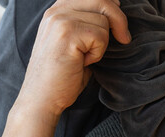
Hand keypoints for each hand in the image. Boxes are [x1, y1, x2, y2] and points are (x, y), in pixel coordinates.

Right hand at [20, 0, 130, 114]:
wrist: (42, 98)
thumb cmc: (64, 74)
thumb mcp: (77, 42)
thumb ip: (89, 22)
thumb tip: (116, 6)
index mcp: (57, 9)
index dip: (111, 7)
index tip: (118, 26)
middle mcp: (56, 10)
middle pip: (103, 0)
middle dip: (119, 20)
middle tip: (123, 39)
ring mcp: (59, 20)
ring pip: (104, 21)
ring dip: (103, 43)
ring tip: (85, 57)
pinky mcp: (67, 33)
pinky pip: (101, 36)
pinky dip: (98, 53)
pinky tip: (82, 62)